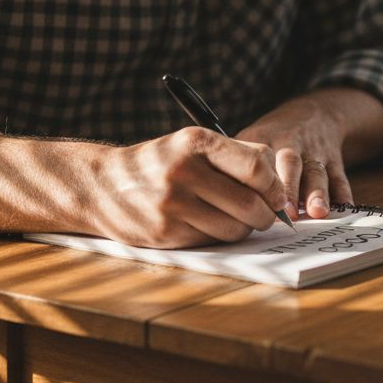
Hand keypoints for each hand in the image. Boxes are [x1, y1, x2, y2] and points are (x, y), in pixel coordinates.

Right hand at [84, 127, 288, 248]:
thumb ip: (234, 156)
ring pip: (235, 228)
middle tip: (266, 215)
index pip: (256, 166)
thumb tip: (279, 185)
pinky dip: (219, 237)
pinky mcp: (165, 232)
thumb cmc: (160, 164)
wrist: (102, 185)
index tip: (278, 195)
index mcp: (195, 142)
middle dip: (267, 214)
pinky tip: (209, 225)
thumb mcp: (190, 145)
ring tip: (236, 219)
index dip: (275, 186)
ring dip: (245, 229)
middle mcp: (183, 170)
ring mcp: (173, 204)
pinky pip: (212, 241)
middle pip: (251, 202)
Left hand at [236, 95, 355, 220]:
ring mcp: (315, 152)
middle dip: (290, 186)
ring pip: (317, 171)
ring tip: (318, 212)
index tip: (254, 201)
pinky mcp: (335, 160)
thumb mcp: (250, 139)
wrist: (314, 114)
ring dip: (318, 192)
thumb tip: (210, 198)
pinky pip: (341, 176)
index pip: (259, 156)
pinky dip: (344, 193)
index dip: (258, 178)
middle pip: (290, 162)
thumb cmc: (273, 136)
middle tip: (288, 212)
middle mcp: (291, 143)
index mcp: (265, 139)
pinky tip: (345, 208)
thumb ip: (232, 163)